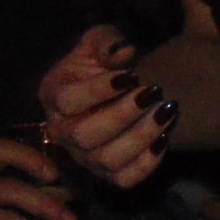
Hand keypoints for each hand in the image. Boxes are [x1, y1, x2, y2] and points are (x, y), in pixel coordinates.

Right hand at [37, 24, 169, 190]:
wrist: (123, 86)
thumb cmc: (105, 62)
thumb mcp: (102, 40)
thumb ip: (107, 41)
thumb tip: (122, 52)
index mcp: (52, 95)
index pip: (67, 101)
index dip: (99, 90)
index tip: (131, 75)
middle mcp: (62, 131)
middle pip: (84, 135)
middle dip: (123, 114)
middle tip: (154, 92)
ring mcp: (84, 156)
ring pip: (107, 160)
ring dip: (141, 136)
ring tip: (167, 111)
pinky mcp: (107, 172)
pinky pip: (125, 179)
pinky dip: (147, 163)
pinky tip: (164, 137)